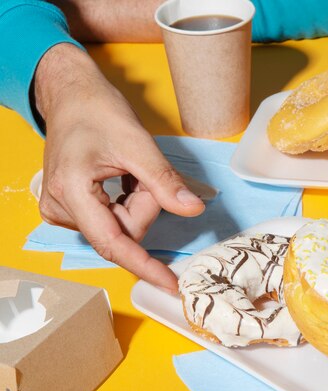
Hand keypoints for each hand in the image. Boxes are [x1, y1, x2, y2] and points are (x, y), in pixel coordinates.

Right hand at [35, 44, 204, 291]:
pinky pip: (111, 218)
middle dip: (145, 206)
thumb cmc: (98, 112)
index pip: (113, 243)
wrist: (71, 96)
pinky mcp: (70, 207)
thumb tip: (193, 210)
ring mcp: (62, 209)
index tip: (170, 284)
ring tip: (126, 170)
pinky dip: (126, 202)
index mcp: (73, 192)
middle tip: (142, 172)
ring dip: (136, 202)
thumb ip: (165, 181)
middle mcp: (61, 208)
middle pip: (123, 231)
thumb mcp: (138, 144)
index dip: (144, 266)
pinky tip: (119, 178)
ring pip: (120, 226)